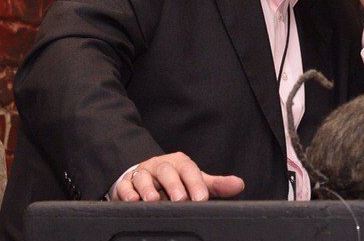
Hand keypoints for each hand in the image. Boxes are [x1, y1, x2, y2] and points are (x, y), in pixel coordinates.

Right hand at [113, 152, 244, 201]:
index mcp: (179, 163)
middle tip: (180, 199)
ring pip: (143, 177)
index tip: (201, 198)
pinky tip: (133, 200)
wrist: (144, 178)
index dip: (195, 183)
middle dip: (173, 185)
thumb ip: (216, 185)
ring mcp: (141, 173)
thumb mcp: (195, 182)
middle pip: (166, 171)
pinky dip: (128, 193)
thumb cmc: (174, 181)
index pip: (189, 169)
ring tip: (154, 200)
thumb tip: (239, 184)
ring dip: (148, 189)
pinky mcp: (124, 184)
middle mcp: (160, 165)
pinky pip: (124, 186)